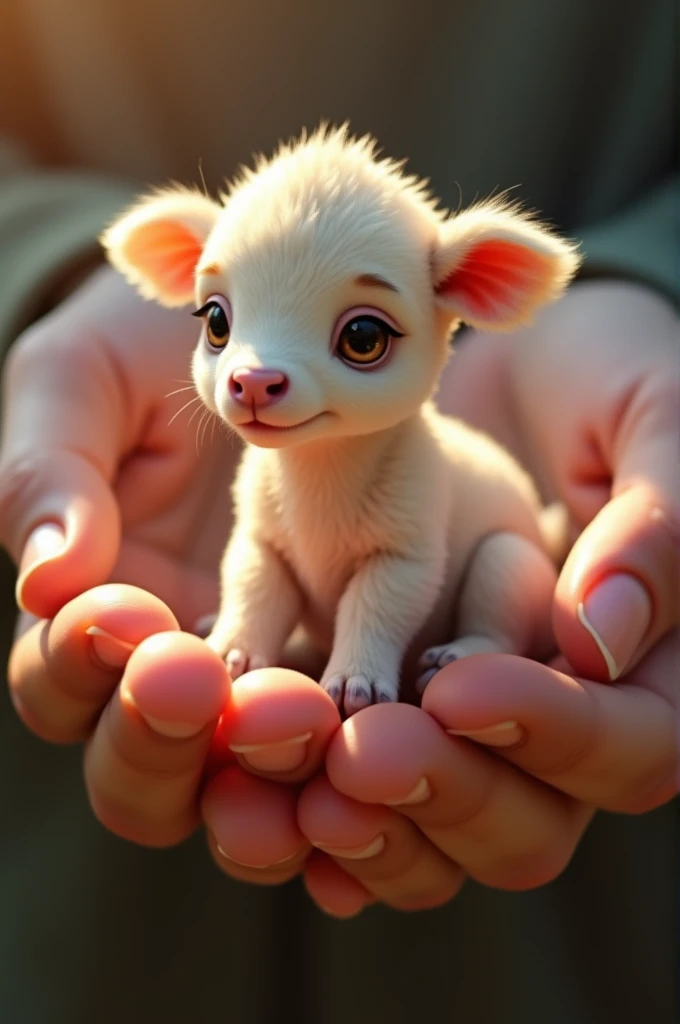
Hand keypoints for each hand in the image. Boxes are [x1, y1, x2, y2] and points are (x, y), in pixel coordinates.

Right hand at [0, 266, 341, 860]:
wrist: (269, 331)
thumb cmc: (148, 356)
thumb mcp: (81, 382)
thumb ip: (48, 472)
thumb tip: (47, 575)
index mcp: (86, 617)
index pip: (57, 682)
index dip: (78, 663)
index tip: (121, 610)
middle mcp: (168, 671)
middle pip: (142, 772)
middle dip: (161, 739)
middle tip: (204, 684)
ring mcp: (263, 676)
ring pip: (246, 775)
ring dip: (264, 760)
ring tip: (301, 710)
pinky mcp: (349, 656)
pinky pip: (349, 726)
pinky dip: (356, 736)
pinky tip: (370, 717)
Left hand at [243, 279, 677, 915]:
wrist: (479, 363)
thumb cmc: (596, 380)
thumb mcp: (648, 418)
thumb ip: (654, 526)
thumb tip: (601, 638)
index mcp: (647, 668)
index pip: (626, 746)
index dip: (553, 732)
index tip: (460, 688)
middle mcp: (548, 717)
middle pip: (519, 821)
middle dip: (439, 790)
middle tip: (359, 751)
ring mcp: (457, 719)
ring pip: (423, 825)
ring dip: (352, 818)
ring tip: (273, 771)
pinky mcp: (372, 696)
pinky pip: (338, 780)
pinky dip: (289, 792)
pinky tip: (240, 788)